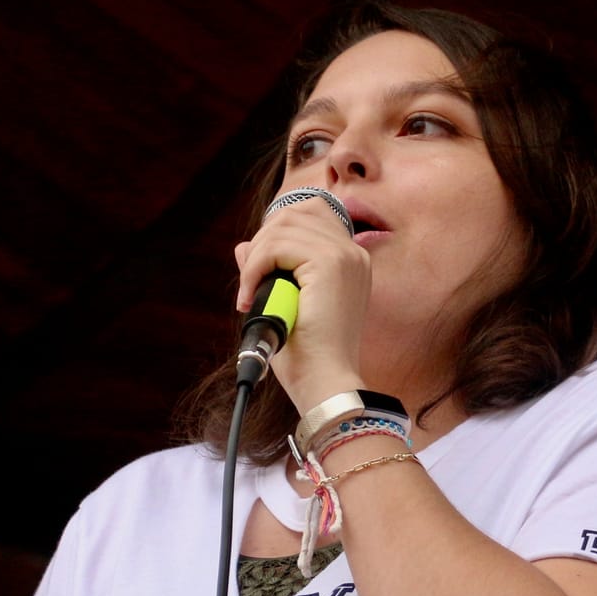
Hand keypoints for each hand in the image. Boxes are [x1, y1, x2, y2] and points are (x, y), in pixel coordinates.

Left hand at [234, 193, 373, 409]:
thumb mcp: (285, 303)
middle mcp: (353, 253)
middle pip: (293, 214)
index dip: (278, 232)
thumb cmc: (307, 353)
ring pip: (281, 228)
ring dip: (256, 259)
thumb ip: (269, 270)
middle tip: (251, 284)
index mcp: (350, 262)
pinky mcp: (329, 263)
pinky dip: (254, 269)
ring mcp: (344, 255)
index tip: (262, 267)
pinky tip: (251, 298)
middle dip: (262, 243)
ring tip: (250, 294)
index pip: (311, 214)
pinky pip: (276, 246)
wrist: (324, 381)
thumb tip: (243, 247)